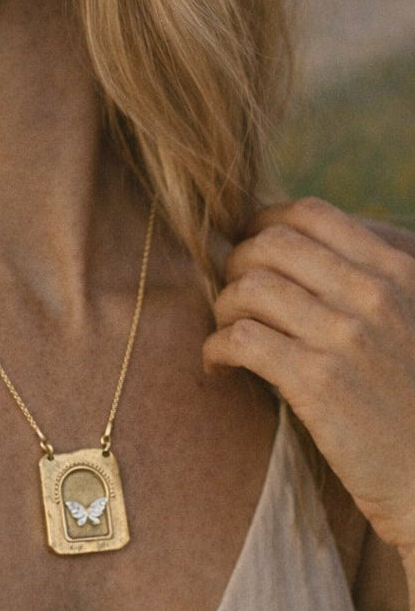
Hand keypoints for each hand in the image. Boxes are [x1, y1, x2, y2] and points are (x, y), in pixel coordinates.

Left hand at [203, 197, 414, 559]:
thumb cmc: (412, 396)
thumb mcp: (411, 318)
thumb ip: (367, 277)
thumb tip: (297, 237)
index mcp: (397, 272)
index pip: (311, 214)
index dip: (262, 222)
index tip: (245, 244)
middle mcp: (374, 296)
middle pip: (269, 245)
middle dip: (234, 263)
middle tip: (231, 295)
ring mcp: (345, 338)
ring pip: (248, 288)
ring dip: (223, 308)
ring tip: (227, 333)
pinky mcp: (317, 382)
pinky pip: (240, 339)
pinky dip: (216, 348)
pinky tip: (219, 365)